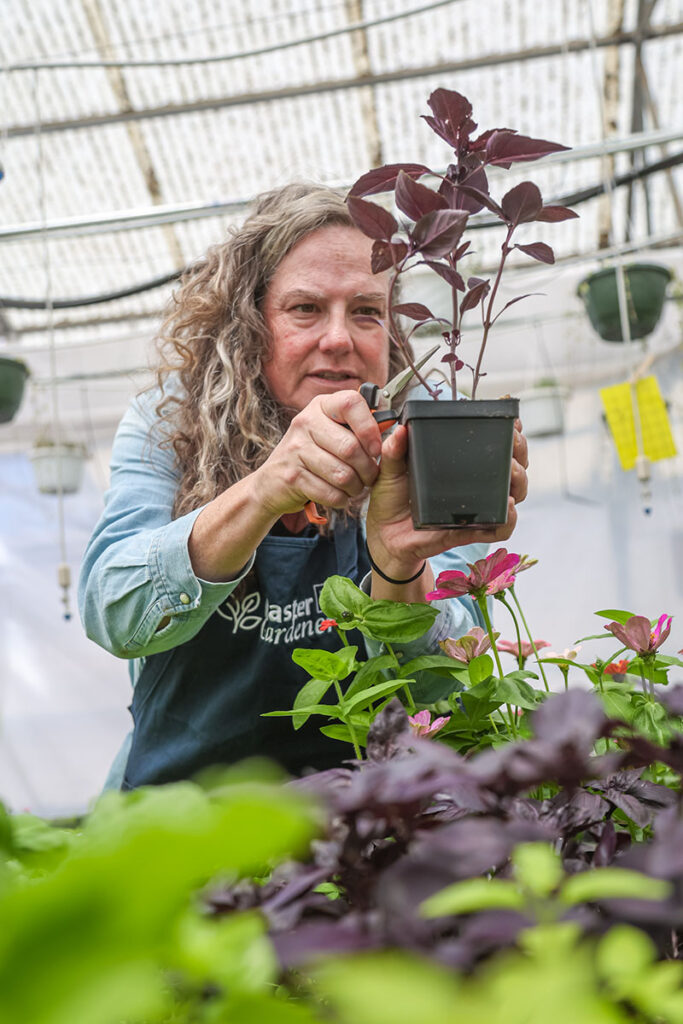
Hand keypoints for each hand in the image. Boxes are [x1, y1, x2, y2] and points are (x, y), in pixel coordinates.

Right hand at [255, 390, 382, 520]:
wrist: (272, 482)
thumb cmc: (311, 455)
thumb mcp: (331, 432)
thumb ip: (358, 427)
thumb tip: (391, 424)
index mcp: (320, 406)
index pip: (350, 403)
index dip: (369, 427)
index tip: (376, 447)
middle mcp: (305, 422)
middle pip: (350, 447)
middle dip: (368, 468)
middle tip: (370, 476)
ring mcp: (295, 449)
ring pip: (342, 474)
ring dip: (356, 486)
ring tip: (354, 486)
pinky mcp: (292, 476)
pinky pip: (330, 492)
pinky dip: (340, 499)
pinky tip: (338, 494)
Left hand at [365, 418, 529, 577]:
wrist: (385, 535)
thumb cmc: (392, 499)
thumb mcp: (391, 470)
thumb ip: (394, 450)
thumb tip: (400, 431)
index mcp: (461, 464)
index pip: (495, 445)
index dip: (511, 432)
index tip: (514, 422)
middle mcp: (475, 484)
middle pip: (514, 465)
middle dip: (519, 450)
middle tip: (512, 442)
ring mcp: (476, 507)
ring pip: (514, 493)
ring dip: (519, 480)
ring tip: (512, 471)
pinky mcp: (471, 530)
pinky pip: (499, 528)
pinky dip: (508, 519)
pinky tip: (506, 506)